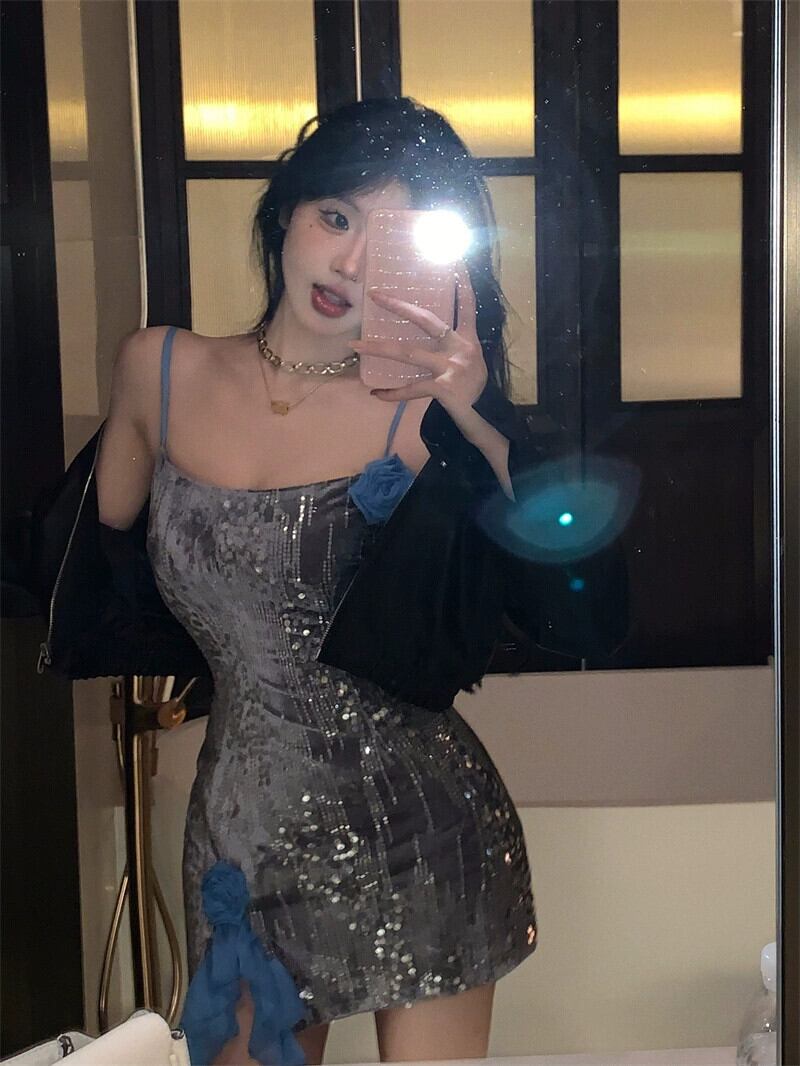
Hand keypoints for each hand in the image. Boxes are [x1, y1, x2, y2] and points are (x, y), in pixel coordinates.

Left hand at [349, 261, 487, 416]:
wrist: (484, 418)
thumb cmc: (473, 391)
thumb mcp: (471, 364)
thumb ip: (452, 350)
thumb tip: (425, 343)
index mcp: (468, 340)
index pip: (467, 307)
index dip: (463, 285)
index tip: (456, 263)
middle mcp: (460, 349)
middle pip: (426, 321)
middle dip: (399, 307)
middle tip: (376, 296)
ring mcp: (451, 367)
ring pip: (408, 353)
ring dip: (378, 349)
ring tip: (355, 346)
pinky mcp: (443, 388)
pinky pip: (410, 389)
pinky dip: (392, 393)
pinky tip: (376, 394)